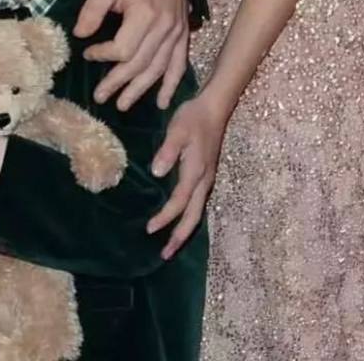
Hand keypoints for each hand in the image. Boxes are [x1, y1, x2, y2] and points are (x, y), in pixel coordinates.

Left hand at [74, 0, 188, 109]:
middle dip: (118, 83)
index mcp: (145, 15)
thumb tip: (80, 36)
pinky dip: (171, 85)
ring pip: (158, 69)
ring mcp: (177, 33)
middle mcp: (164, 29)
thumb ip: (92, 11)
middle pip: (140, 64)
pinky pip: (179, 65)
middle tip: (100, 97)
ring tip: (123, 105)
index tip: (87, 54)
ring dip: (141, 89)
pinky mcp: (183, 34)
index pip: (123, 49)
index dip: (103, 55)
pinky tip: (163, 102)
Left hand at [147, 90, 229, 258]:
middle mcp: (204, 181)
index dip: (165, 217)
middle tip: (165, 255)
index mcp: (196, 172)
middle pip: (193, 217)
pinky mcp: (205, 175)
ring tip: (171, 244)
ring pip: (196, 212)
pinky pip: (197, 203)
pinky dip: (187, 217)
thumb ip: (167, 151)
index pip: (180, 202)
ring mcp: (207, 180)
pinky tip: (179, 219)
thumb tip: (156, 173)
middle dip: (179, 236)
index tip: (149, 229)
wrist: (213, 109)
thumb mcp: (177, 130)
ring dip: (184, 230)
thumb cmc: (193, 118)